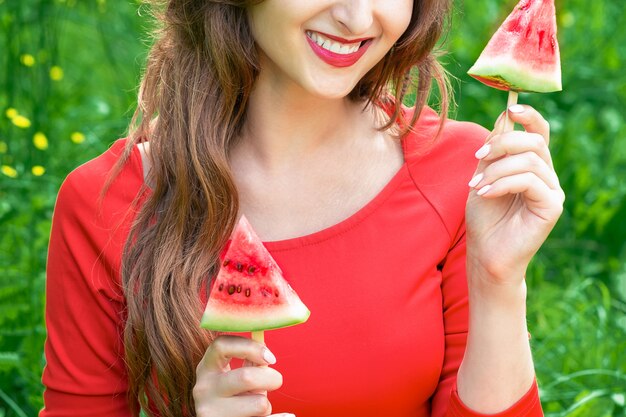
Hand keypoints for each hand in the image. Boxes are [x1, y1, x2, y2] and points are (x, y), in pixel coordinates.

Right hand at [194, 335, 292, 416]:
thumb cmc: (234, 397)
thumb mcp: (237, 376)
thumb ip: (250, 360)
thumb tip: (265, 344)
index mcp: (206, 368)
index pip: (221, 345)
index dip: (250, 347)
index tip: (270, 357)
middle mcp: (203, 389)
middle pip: (246, 377)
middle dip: (271, 378)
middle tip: (276, 381)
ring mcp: (211, 412)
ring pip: (259, 404)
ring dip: (267, 404)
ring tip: (257, 407)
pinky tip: (285, 416)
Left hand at [466, 105, 564, 284]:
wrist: (486, 253)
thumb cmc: (484, 217)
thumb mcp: (483, 176)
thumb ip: (493, 151)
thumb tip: (504, 116)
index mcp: (531, 165)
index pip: (539, 132)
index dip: (529, 116)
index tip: (511, 109)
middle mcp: (546, 175)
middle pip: (534, 142)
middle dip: (503, 144)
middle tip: (478, 157)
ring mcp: (552, 191)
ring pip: (529, 161)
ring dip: (496, 170)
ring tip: (476, 186)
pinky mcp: (552, 206)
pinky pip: (529, 181)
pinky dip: (503, 183)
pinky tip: (485, 193)